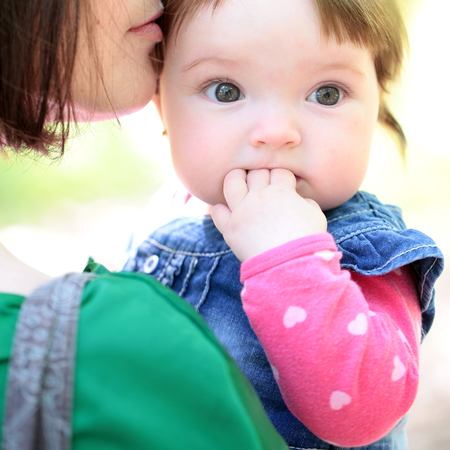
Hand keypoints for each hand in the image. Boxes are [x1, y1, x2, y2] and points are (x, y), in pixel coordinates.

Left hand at [211, 168, 326, 260]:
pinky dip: (220, 210)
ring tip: (239, 182)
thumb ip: (307, 203)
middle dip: (261, 175)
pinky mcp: (230, 228)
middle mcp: (259, 196)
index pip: (279, 171)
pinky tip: (227, 212)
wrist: (290, 264)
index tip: (283, 184)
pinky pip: (217, 212)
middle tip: (263, 185)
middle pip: (256, 173)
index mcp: (282, 191)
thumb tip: (299, 200)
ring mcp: (242, 210)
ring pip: (232, 182)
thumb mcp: (316, 216)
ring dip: (235, 178)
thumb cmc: (307, 240)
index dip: (282, 176)